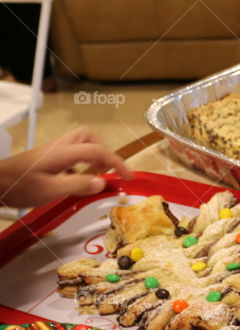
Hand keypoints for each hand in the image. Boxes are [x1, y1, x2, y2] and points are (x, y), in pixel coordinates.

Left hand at [0, 127, 132, 207]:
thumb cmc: (18, 187)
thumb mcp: (50, 190)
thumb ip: (78, 185)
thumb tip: (102, 182)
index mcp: (63, 153)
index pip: (98, 150)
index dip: (117, 162)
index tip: (128, 176)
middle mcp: (58, 148)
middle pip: (88, 138)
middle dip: (104, 151)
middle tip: (111, 169)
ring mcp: (51, 153)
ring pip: (79, 145)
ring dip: (93, 156)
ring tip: (99, 174)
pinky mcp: (45, 160)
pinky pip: (70, 156)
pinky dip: (80, 165)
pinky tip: (78, 180)